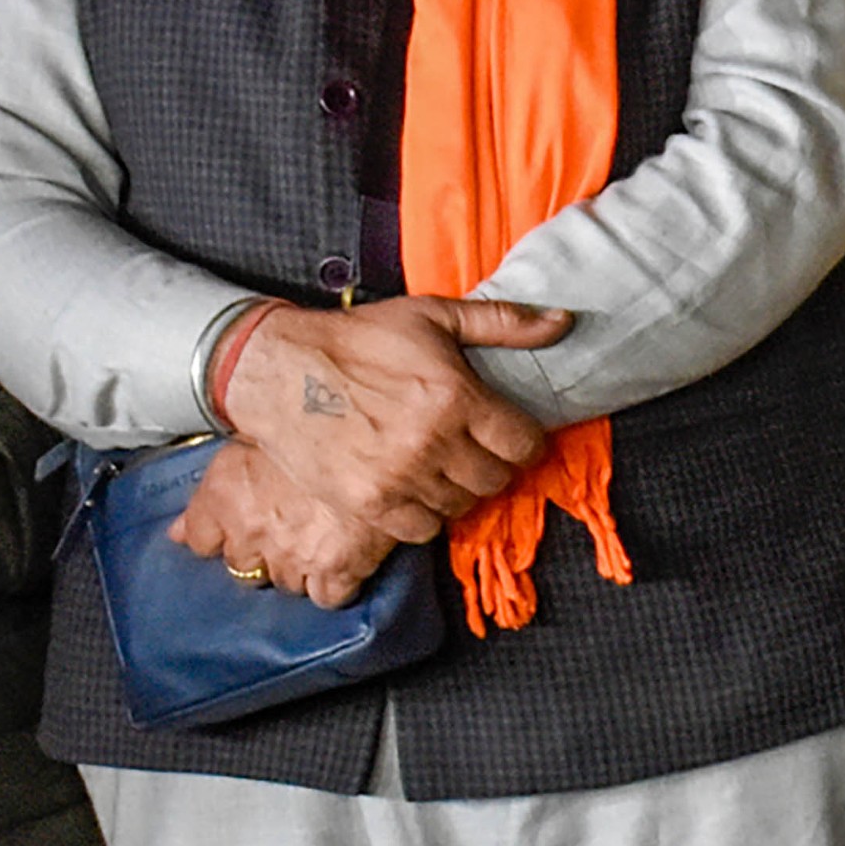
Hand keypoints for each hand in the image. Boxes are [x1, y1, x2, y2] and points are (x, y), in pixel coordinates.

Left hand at [171, 435, 396, 607]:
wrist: (375, 430)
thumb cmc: (316, 420)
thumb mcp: (255, 436)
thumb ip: (216, 486)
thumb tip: (176, 532)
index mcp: (225, 495)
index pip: (200, 539)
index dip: (219, 535)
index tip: (233, 529)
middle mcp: (252, 533)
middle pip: (243, 567)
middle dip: (261, 554)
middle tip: (286, 530)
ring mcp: (294, 556)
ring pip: (285, 583)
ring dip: (298, 568)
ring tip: (320, 541)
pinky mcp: (338, 569)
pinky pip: (329, 596)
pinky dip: (335, 587)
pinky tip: (346, 566)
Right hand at [219, 296, 572, 542]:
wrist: (278, 371)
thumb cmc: (360, 339)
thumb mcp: (434, 315)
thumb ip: (504, 321)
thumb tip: (566, 320)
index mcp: (456, 397)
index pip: (524, 445)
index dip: (524, 441)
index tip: (510, 435)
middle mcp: (432, 443)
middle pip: (496, 479)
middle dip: (494, 465)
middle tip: (474, 448)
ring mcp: (398, 478)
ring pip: (461, 506)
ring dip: (460, 489)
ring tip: (443, 464)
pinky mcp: (367, 504)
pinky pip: (422, 530)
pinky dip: (427, 514)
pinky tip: (416, 487)